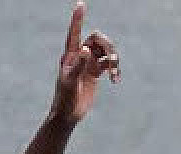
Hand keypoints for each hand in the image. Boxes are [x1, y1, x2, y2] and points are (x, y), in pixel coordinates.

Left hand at [50, 1, 119, 126]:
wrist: (67, 115)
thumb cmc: (64, 99)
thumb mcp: (70, 82)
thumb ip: (78, 65)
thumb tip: (85, 49)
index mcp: (69, 56)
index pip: (73, 33)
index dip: (77, 19)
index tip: (80, 4)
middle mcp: (79, 57)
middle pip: (98, 40)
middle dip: (108, 46)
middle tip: (111, 60)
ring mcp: (88, 64)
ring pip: (106, 51)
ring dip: (114, 59)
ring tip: (114, 74)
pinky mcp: (95, 73)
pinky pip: (109, 64)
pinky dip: (115, 69)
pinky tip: (116, 80)